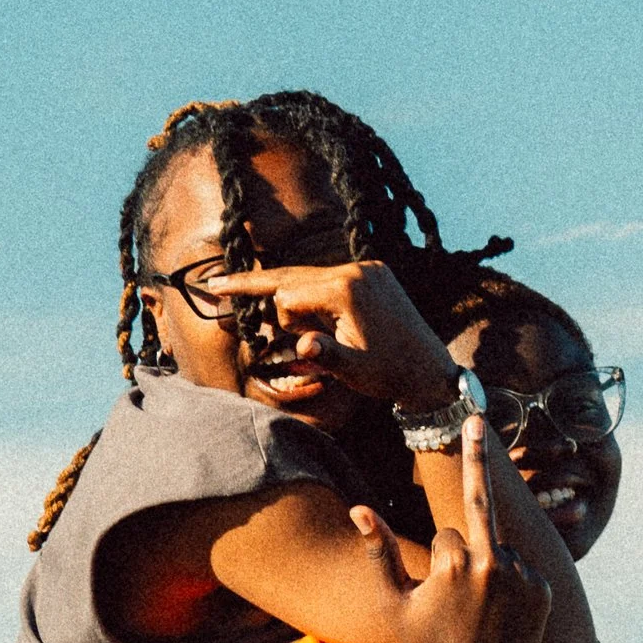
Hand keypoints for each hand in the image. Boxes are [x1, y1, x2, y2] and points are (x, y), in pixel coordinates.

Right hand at [201, 255, 454, 404]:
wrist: (429, 370)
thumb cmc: (388, 374)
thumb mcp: (353, 370)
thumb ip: (326, 355)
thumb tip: (303, 346)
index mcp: (346, 290)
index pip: (290, 296)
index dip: (284, 321)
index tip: (301, 343)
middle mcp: (356, 270)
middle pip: (293, 276)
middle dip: (254, 284)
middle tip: (213, 283)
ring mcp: (366, 269)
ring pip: (309, 278)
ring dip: (293, 298)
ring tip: (267, 309)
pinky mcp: (374, 273)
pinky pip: (329, 279)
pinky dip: (313, 295)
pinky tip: (304, 310)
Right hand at [349, 417, 546, 642]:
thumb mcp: (392, 602)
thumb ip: (378, 551)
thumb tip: (358, 507)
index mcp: (456, 561)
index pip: (448, 533)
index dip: (438, 563)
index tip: (434, 594)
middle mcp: (495, 563)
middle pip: (480, 508)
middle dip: (475, 459)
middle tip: (476, 413)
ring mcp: (524, 577)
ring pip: (502, 551)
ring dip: (492, 569)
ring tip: (484, 615)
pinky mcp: (544, 592)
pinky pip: (525, 571)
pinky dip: (515, 584)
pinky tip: (505, 617)